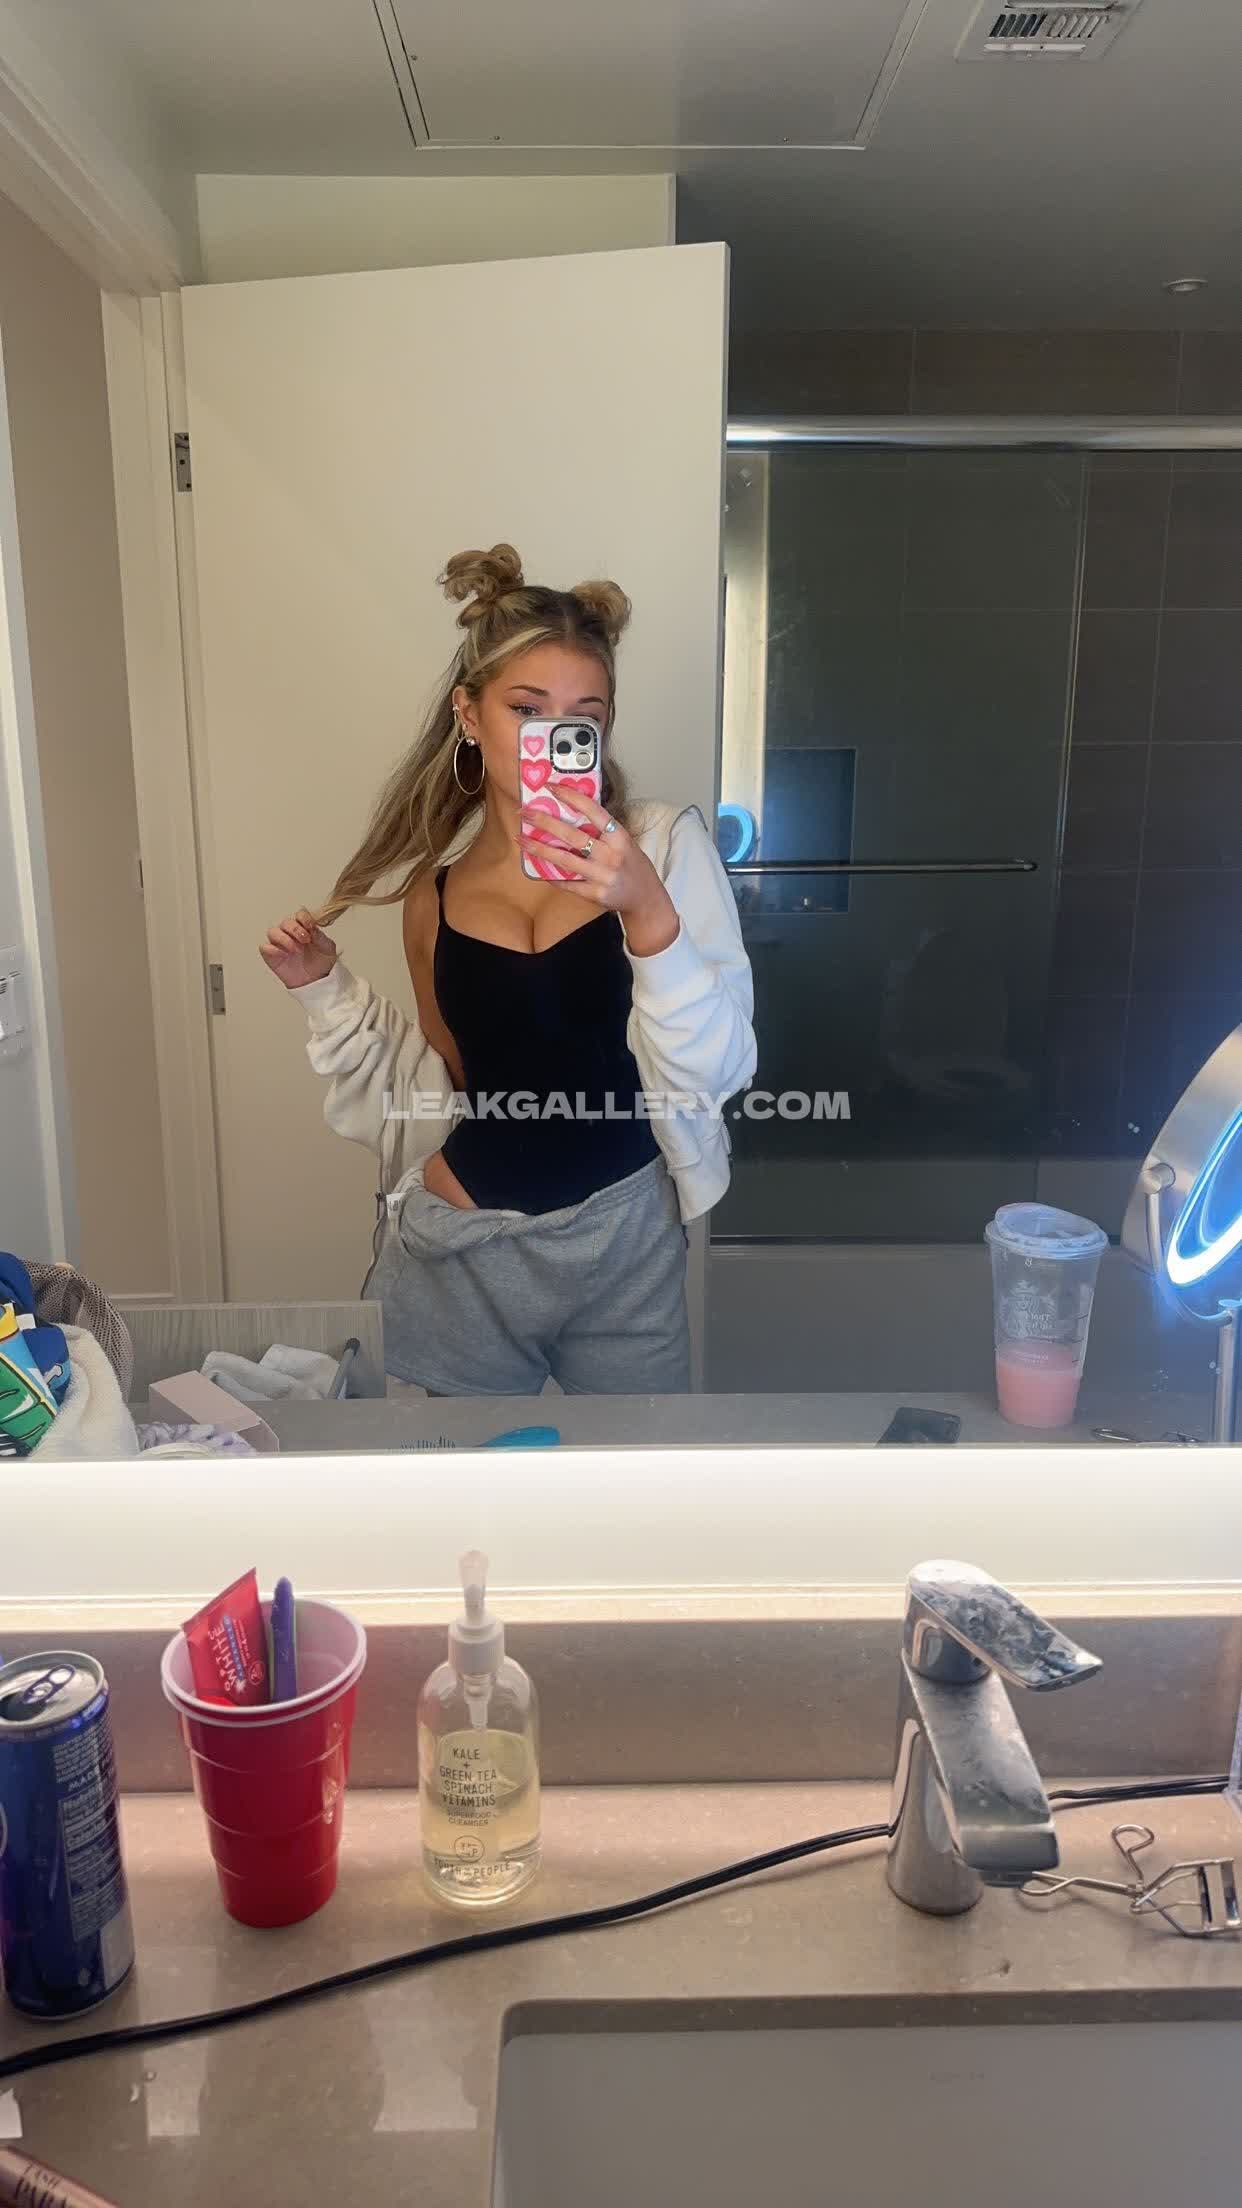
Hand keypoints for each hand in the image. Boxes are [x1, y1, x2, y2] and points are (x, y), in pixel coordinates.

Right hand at [259, 908, 336, 989]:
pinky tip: (283, 954)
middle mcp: (290, 933)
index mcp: (304, 927)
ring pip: (272, 932)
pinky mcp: (271, 955)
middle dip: (295, 929)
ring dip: (284, 938)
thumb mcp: (327, 947)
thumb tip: (312, 927)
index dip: (304, 918)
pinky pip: (265, 948)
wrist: (317, 981)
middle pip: (286, 922)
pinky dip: (272, 949)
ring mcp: (279, 944)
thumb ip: (320, 936)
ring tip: (295, 949)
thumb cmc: (321, 962)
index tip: (310, 925)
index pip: (300, 915)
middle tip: (305, 939)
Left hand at [518, 790, 678, 954]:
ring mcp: (602, 876)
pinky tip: (537, 868)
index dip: (571, 797)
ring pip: (564, 860)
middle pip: (572, 836)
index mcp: (619, 837)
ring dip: (539, 848)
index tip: (551, 787)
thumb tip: (572, 811)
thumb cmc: (633, 865)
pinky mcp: (594, 894)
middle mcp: (611, 855)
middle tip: (524, 813)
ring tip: (520, 839)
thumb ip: (603, 830)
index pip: (594, 811)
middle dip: (544, 822)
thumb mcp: (625, 842)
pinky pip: (567, 883)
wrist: (646, 898)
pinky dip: (551, 876)